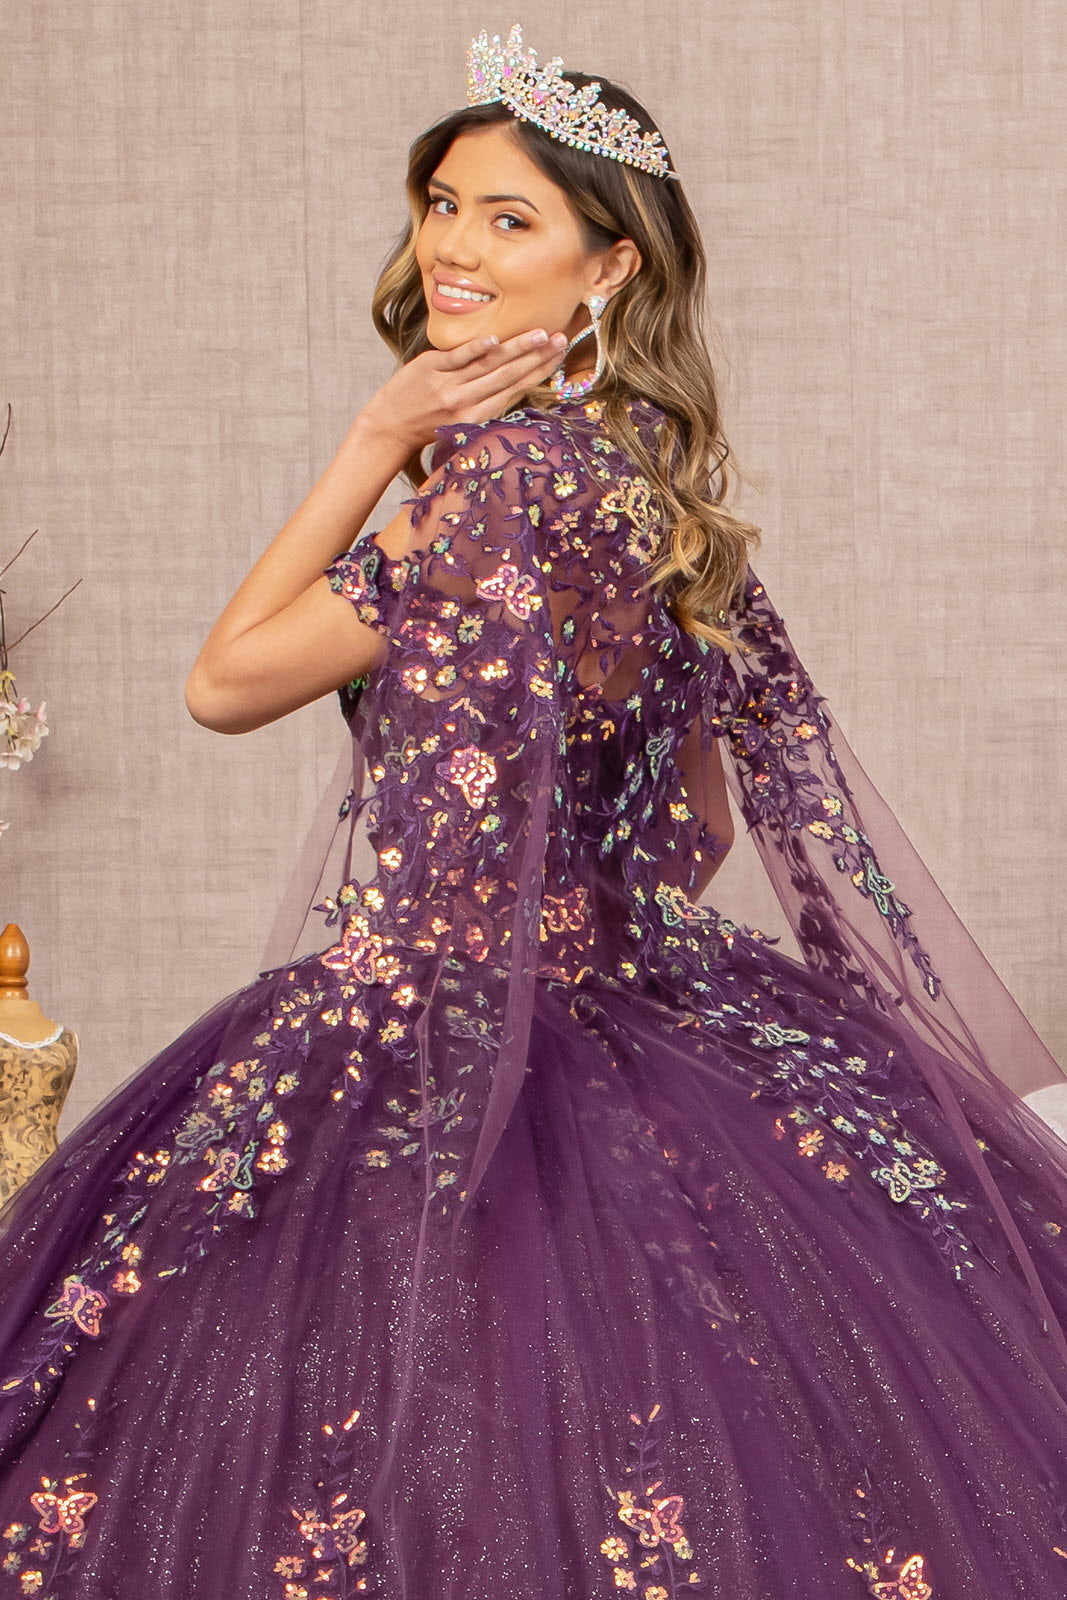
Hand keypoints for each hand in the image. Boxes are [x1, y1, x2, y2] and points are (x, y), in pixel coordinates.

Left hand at [356, 328, 569, 455]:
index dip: (540, 372)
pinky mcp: (429, 369)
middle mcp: (466, 403)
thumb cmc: (429, 424)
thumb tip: (517, 379)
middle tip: (561, 339)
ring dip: (518, 348)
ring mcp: (447, 385)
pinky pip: (457, 357)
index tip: (561, 355)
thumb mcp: (462, 420)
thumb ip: (487, 401)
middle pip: (509, 376)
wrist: (388, 428)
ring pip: (489, 364)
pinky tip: (495, 339)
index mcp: (478, 417)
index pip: (516, 389)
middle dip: (538, 357)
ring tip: (541, 334)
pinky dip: (476, 349)